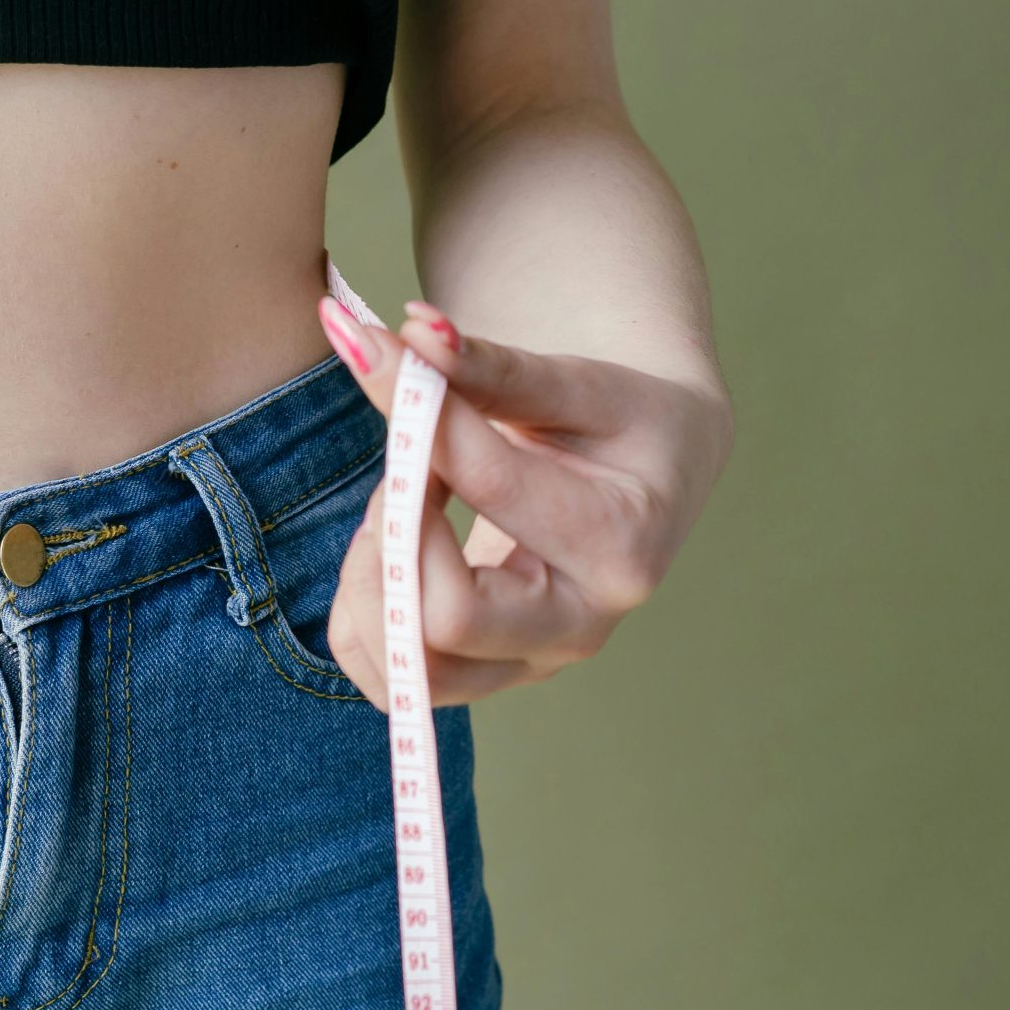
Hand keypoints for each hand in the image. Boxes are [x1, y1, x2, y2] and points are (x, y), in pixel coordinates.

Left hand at [314, 296, 733, 707]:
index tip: (379, 356)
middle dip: (390, 534)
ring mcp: (530, 662)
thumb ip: (487, 364)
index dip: (417, 420)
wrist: (649, 469)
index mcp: (618, 544)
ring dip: (368, 579)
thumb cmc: (616, 418)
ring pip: (405, 669)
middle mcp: (578, 626)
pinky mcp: (488, 674)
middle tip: (401, 470)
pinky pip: (390, 679)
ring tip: (398, 507)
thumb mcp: (572, 380)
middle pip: (443, 620)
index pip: (487, 487)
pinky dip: (361, 614)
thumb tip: (411, 330)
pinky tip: (390, 546)